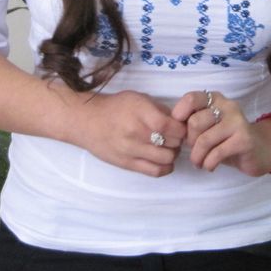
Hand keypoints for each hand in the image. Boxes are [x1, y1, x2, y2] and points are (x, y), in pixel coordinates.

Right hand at [70, 89, 186, 177]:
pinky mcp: (127, 164)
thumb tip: (181, 121)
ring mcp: (131, 150)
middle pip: (172, 143)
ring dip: (172, 153)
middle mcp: (136, 132)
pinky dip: (165, 167)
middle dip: (178, 140)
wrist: (87, 121)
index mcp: (140, 112)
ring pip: (167, 159)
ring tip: (168, 147)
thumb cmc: (115, 107)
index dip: (181, 128)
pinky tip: (163, 160)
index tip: (182, 126)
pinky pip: (155, 171)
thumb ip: (160, 109)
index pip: (171, 126)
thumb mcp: (139, 98)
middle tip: (175, 137)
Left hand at [172, 90, 270, 175]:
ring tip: (199, 163)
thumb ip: (195, 122)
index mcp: (215, 99)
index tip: (178, 131)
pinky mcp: (244, 139)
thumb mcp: (211, 126)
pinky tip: (209, 166)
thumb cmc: (228, 138)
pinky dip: (208, 163)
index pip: (191, 98)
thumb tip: (172, 130)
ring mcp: (237, 121)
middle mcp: (227, 105)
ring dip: (197, 157)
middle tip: (194, 151)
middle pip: (194, 122)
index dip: (179, 114)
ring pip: (204, 139)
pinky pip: (216, 153)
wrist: (262, 150)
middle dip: (189, 142)